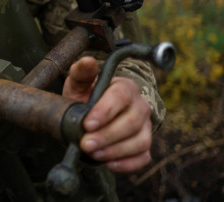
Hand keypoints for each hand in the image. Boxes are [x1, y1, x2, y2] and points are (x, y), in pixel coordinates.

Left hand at [62, 56, 152, 172]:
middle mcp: (139, 106)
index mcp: (125, 87)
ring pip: (139, 141)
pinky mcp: (144, 145)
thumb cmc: (85, 96)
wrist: (91, 116)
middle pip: (131, 122)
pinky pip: (143, 157)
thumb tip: (86, 61)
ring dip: (115, 150)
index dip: (105, 111)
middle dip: (107, 135)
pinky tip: (109, 163)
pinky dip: (127, 163)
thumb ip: (81, 72)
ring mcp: (145, 127)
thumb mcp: (79, 83)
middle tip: (86, 144)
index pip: (121, 96)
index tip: (87, 124)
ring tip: (94, 153)